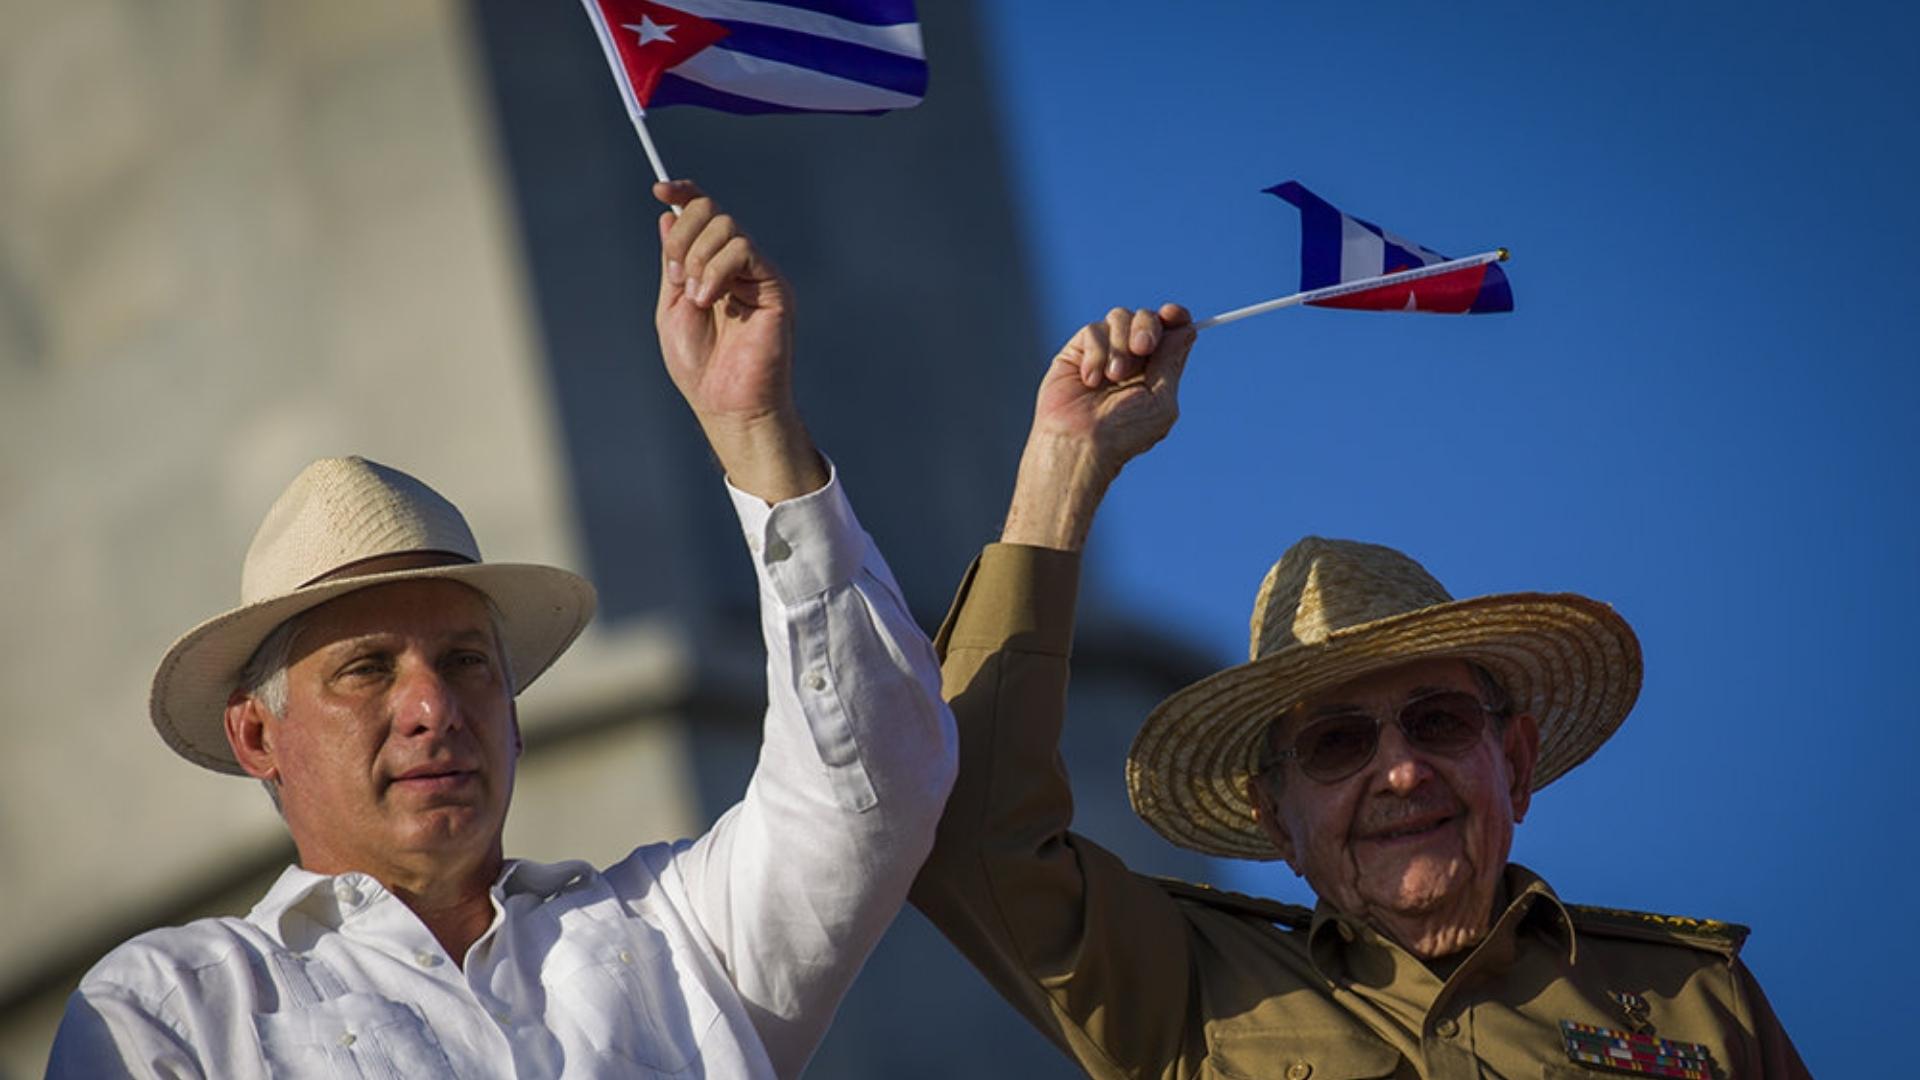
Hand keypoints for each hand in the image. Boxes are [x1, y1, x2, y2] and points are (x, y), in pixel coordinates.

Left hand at [654, 180, 825, 501]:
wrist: (727, 404)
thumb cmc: (700, 367)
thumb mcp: (671, 307)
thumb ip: (672, 263)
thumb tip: (667, 216)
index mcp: (712, 267)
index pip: (703, 214)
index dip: (684, 194)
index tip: (660, 189)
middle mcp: (738, 265)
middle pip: (711, 212)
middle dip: (683, 237)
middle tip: (675, 276)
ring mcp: (758, 274)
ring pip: (726, 227)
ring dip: (697, 258)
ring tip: (695, 298)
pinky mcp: (774, 286)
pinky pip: (743, 249)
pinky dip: (716, 268)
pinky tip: (708, 298)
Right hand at [1002, 304, 1195, 550]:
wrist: (1082, 442)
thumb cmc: (1123, 432)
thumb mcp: (1160, 400)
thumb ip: (1172, 361)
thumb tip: (1186, 328)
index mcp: (1156, 369)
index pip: (1170, 330)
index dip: (1174, 316)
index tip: (1173, 314)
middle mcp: (1131, 357)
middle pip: (1147, 317)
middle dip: (1147, 327)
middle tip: (1142, 348)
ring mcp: (1104, 352)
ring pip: (1120, 317)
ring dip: (1120, 345)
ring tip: (1113, 376)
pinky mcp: (1078, 351)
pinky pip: (1094, 330)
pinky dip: (1096, 353)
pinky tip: (1090, 380)